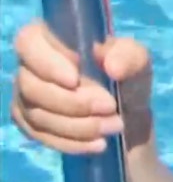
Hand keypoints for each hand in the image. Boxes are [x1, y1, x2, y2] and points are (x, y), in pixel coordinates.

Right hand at [10, 20, 152, 153]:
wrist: (126, 115)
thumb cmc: (126, 77)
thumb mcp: (138, 62)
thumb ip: (129, 56)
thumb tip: (111, 66)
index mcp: (53, 38)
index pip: (29, 41)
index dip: (46, 62)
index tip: (75, 79)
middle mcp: (31, 65)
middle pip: (32, 86)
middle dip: (73, 102)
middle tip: (111, 106)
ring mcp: (26, 96)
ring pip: (37, 114)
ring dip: (79, 125)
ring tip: (115, 125)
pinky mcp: (29, 123)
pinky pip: (40, 136)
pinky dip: (72, 142)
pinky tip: (99, 143)